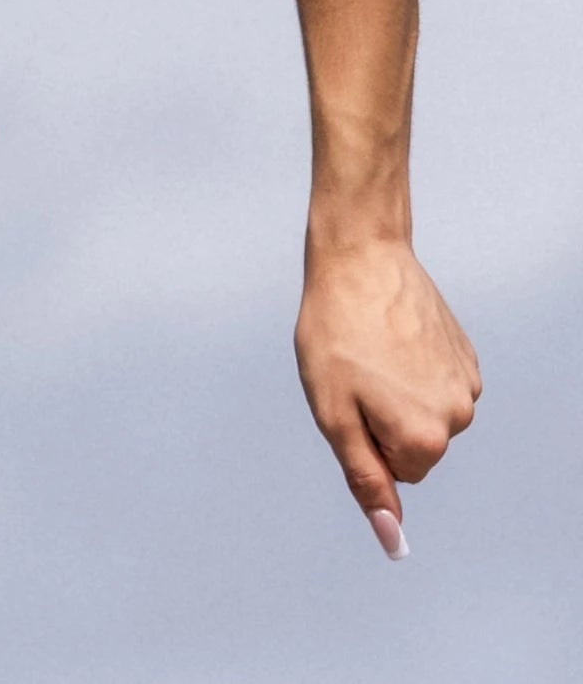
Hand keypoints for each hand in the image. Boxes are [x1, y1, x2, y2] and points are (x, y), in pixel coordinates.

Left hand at [293, 235, 479, 558]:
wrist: (360, 257)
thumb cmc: (334, 332)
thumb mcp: (332, 413)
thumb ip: (366, 480)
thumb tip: (392, 541)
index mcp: (425, 440)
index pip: (395, 473)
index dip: (362, 437)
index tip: (347, 396)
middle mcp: (457, 418)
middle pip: (413, 446)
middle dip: (381, 418)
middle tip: (354, 370)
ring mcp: (466, 385)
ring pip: (423, 412)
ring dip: (396, 391)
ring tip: (371, 347)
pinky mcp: (465, 355)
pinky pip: (433, 382)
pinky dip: (412, 367)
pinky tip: (392, 335)